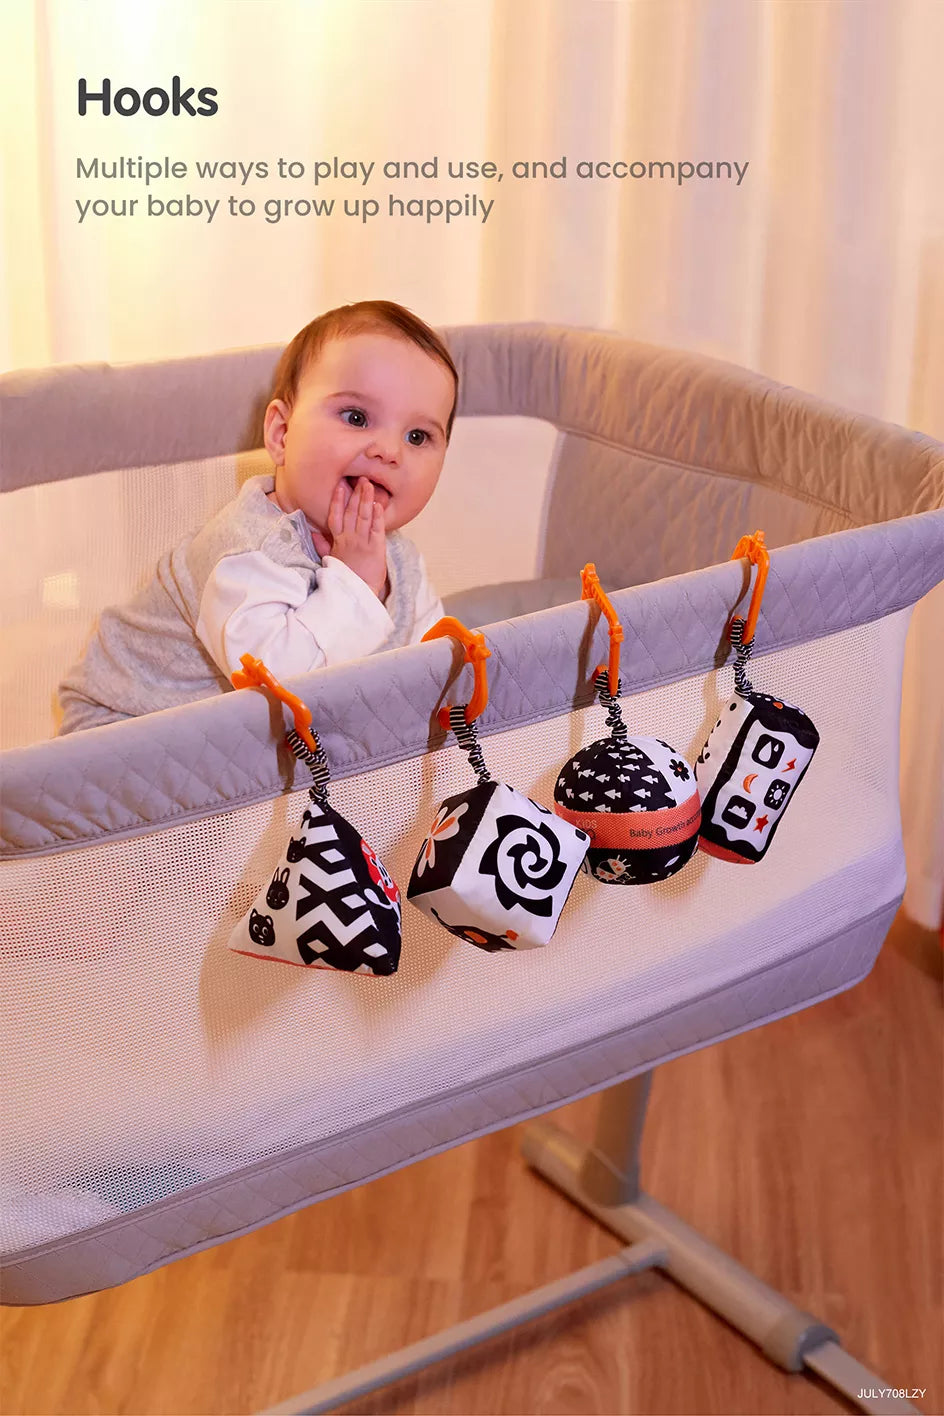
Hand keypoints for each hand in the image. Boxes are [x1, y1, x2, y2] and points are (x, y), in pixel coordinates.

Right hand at [310, 477, 387, 599]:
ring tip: (369, 485)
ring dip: (366, 500)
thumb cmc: (346, 576)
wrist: (359, 593)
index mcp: (338, 541)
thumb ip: (322, 545)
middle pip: (351, 512)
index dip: (337, 501)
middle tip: (360, 478)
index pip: (336, 517)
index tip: (340, 487)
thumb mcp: (330, 559)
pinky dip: (377, 517)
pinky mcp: (376, 549)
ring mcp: (363, 543)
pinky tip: (378, 505)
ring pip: (364, 517)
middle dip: (355, 494)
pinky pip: (376, 530)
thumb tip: (312, 532)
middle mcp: (350, 539)